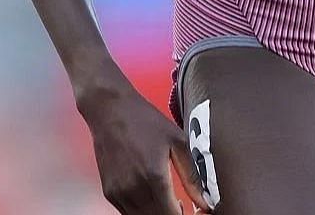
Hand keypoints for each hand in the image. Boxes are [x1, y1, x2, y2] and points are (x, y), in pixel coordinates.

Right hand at [79, 86, 212, 214]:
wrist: (109, 109)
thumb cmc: (145, 121)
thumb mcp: (177, 142)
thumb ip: (192, 176)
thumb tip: (205, 202)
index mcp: (154, 178)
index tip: (192, 211)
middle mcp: (134, 190)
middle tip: (182, 207)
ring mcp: (119, 193)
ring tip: (169, 202)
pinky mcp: (109, 192)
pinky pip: (127, 213)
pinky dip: (142, 211)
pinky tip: (152, 197)